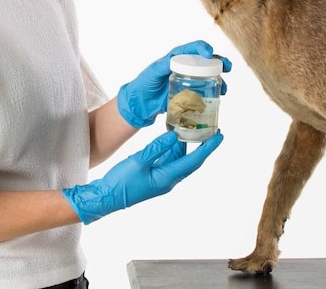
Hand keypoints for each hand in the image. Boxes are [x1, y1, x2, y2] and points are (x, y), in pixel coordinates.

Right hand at [61, 130, 222, 223]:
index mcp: (167, 178)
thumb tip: (174, 136)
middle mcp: (168, 180)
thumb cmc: (121, 182)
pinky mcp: (153, 177)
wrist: (106, 198)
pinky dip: (172, 149)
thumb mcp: (138, 161)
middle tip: (210, 129)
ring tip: (191, 128)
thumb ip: (157, 148)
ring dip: (185, 145)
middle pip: (190, 160)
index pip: (193, 160)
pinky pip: (168, 161)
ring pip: (178, 159)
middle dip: (201, 145)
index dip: (207, 148)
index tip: (219, 136)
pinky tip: (171, 138)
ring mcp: (161, 179)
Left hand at [117, 40, 231, 127]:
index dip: (203, 48)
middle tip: (228, 67)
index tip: (210, 53)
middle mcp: (186, 67)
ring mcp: (189, 80)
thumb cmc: (144, 83)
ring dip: (219, 81)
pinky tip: (218, 98)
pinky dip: (213, 94)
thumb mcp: (152, 73)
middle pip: (207, 61)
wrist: (141, 102)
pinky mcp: (190, 94)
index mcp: (177, 57)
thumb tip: (172, 60)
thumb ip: (162, 66)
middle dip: (220, 62)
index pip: (193, 48)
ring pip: (209, 77)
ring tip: (224, 88)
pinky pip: (204, 91)